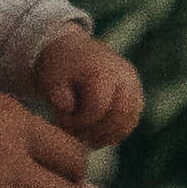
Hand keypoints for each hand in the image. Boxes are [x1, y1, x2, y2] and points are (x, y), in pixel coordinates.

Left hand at [27, 31, 145, 150]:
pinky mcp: (136, 95)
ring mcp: (134, 86)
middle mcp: (125, 76)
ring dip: (105, 136)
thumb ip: (57, 95)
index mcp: (103, 70)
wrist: (71, 51)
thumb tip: (69, 109)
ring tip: (83, 136)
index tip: (60, 120)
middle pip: (118, 117)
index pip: (98, 107)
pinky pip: (130, 122)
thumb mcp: (49, 79)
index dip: (79, 121)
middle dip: (94, 132)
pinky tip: (94, 134)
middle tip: (73, 134)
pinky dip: (114, 133)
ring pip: (128, 122)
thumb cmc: (59, 68)